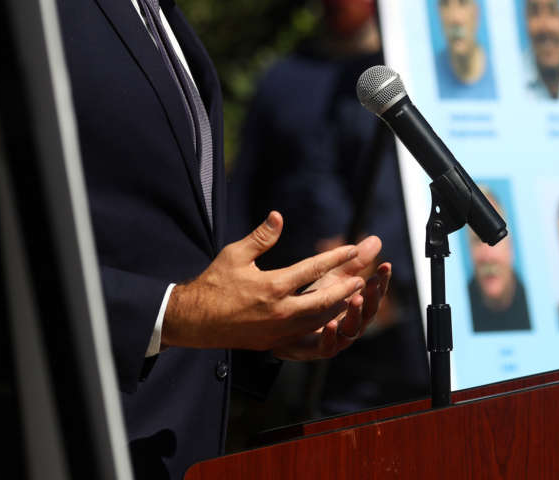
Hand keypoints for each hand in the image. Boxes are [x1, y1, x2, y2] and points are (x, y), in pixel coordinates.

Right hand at [161, 211, 380, 351]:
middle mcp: (279, 311)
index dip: (335, 258)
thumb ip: (261, 237)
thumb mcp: (235, 254)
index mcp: (272, 287)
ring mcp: (279, 330)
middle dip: (346, 288)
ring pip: (318, 320)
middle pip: (324, 300)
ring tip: (351, 295)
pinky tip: (329, 316)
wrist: (196, 321)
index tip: (351, 249)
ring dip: (337, 307)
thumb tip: (278, 216)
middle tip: (362, 278)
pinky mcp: (275, 342)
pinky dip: (321, 323)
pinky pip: (306, 333)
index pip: (312, 269)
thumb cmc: (215, 283)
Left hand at [271, 260, 391, 360]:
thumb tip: (376, 239)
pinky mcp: (316, 350)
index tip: (385, 265)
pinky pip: (328, 347)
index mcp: (356, 305)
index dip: (382, 280)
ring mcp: (336, 338)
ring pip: (352, 330)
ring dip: (356, 314)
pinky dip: (332, 337)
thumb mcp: (333, 278)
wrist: (283, 328)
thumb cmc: (311, 300)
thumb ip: (354, 262)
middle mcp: (350, 323)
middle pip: (369, 312)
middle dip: (373, 297)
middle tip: (373, 282)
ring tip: (356, 298)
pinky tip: (332, 324)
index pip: (375, 293)